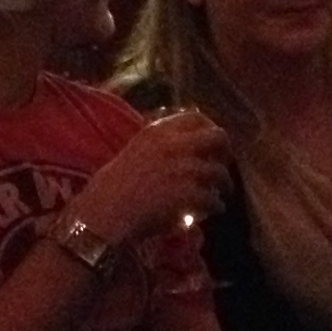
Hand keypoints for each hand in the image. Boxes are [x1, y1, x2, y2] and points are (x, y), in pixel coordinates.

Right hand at [67, 108, 229, 247]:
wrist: (106, 213)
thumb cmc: (112, 187)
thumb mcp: (134, 152)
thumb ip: (160, 146)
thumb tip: (185, 148)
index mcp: (158, 132)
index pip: (196, 117)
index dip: (210, 129)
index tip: (211, 144)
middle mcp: (174, 145)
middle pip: (218, 138)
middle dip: (225, 153)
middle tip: (221, 166)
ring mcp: (183, 169)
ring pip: (219, 173)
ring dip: (223, 185)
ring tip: (218, 195)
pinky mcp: (189, 195)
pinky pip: (214, 199)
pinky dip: (216, 206)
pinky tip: (212, 211)